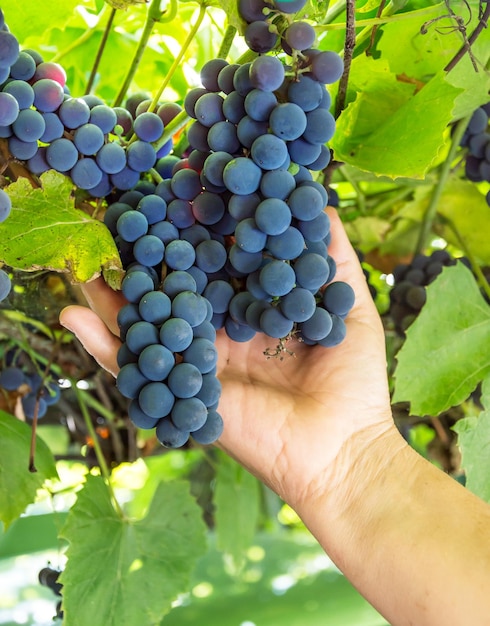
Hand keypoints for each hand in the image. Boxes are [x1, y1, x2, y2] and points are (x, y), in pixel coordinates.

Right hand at [59, 208, 395, 509]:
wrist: (341, 448)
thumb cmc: (352, 380)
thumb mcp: (351, 307)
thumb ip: (335, 258)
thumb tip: (321, 204)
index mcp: (254, 311)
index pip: (218, 265)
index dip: (199, 233)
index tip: (179, 195)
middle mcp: (220, 332)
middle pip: (176, 289)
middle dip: (149, 257)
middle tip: (119, 218)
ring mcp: (198, 361)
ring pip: (147, 323)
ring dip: (112, 294)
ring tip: (83, 257)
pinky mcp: (183, 390)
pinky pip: (135, 369)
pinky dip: (101, 344)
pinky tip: (72, 314)